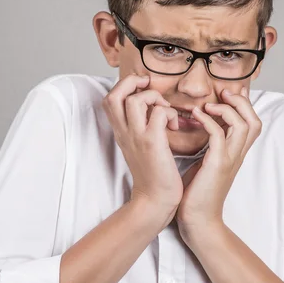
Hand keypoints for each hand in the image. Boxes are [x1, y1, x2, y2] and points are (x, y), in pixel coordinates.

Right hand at [101, 74, 181, 220]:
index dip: (124, 86)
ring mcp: (137, 136)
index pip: (109, 99)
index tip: (142, 89)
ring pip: (136, 100)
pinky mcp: (152, 142)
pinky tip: (174, 126)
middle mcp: (124, 132)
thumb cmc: (153, 173)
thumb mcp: (139, 146)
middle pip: (115, 95)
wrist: (155, 199)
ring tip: (166, 112)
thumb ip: (139, 125)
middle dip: (132, 83)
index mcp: (121, 132)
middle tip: (149, 88)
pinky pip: (160, 113)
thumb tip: (151, 106)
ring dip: (155, 98)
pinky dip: (170, 113)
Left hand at [175, 87, 261, 241]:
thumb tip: (202, 128)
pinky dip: (208, 120)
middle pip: (254, 121)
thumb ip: (210, 146)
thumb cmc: (197, 193)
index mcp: (236, 154)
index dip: (243, 105)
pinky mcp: (217, 165)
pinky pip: (219, 136)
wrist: (198, 221)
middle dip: (241, 102)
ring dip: (227, 109)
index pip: (252, 124)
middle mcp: (237, 155)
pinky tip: (195, 115)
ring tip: (209, 104)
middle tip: (223, 92)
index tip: (226, 94)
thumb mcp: (206, 163)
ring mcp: (229, 160)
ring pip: (244, 125)